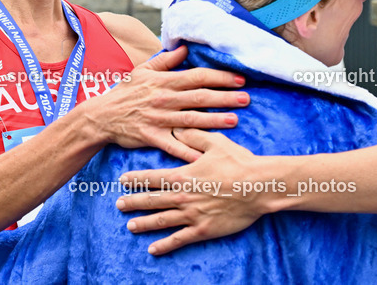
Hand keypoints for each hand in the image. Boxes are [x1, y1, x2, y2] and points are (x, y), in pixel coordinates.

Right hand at [84, 46, 248, 161]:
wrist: (100, 117)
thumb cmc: (123, 93)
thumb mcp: (142, 71)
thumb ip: (165, 61)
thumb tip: (184, 49)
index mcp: (164, 82)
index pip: (196, 77)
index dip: (219, 77)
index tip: (238, 79)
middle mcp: (164, 99)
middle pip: (199, 97)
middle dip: (225, 97)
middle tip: (246, 98)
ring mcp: (159, 119)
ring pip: (192, 119)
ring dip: (215, 120)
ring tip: (235, 120)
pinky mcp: (152, 138)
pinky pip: (174, 146)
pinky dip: (190, 151)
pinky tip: (207, 154)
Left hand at [115, 128, 266, 254]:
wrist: (258, 186)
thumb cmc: (238, 162)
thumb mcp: (214, 142)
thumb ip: (193, 136)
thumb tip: (177, 128)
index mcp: (183, 175)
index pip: (153, 177)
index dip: (136, 179)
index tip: (122, 181)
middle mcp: (183, 196)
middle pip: (152, 200)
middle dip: (133, 202)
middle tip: (118, 205)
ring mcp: (192, 215)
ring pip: (161, 220)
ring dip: (143, 223)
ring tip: (130, 226)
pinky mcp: (203, 229)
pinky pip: (179, 239)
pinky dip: (164, 245)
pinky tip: (152, 249)